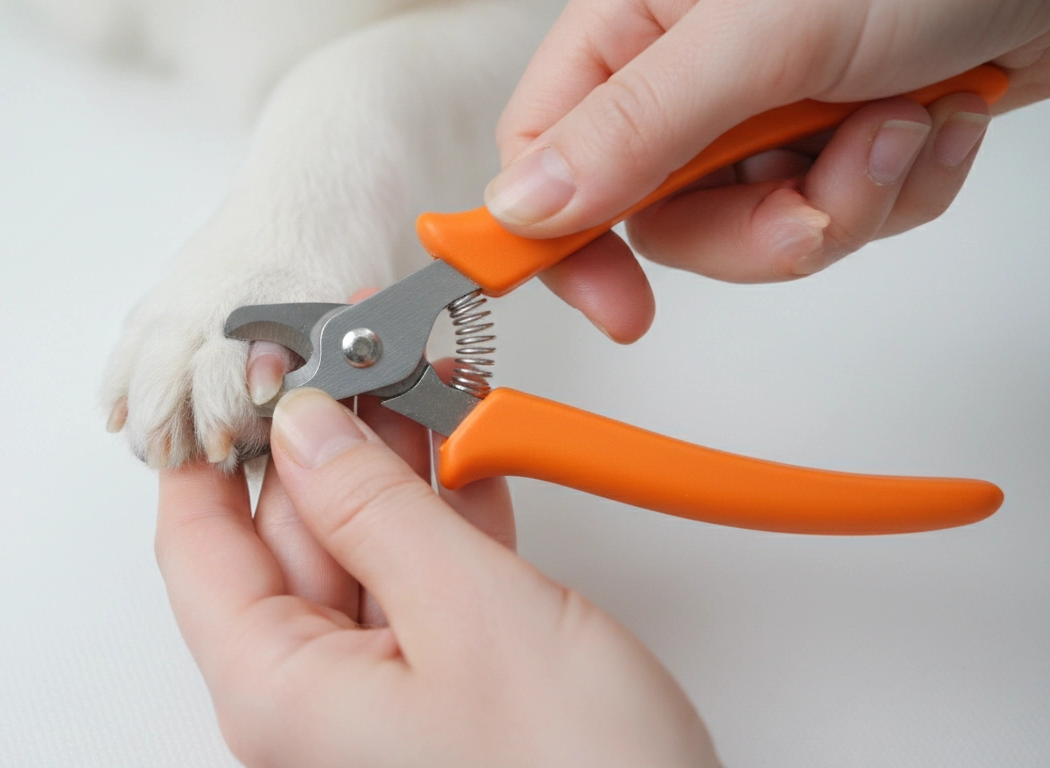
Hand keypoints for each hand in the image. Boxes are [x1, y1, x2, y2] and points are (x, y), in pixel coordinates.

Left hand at [157, 388, 719, 766]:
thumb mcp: (467, 614)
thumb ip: (376, 510)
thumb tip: (307, 429)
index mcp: (279, 693)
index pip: (198, 547)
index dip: (212, 447)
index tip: (238, 366)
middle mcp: (315, 699)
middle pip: (287, 538)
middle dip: (324, 439)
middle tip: (360, 353)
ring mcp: (383, 693)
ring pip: (362, 550)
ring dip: (393, 467)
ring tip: (421, 380)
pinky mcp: (448, 687)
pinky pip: (421, 582)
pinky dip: (445, 515)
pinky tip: (468, 453)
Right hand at [488, 0, 1049, 341]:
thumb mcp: (762, 32)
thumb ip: (637, 123)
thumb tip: (525, 205)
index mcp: (635, 27)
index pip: (546, 155)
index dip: (567, 239)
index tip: (617, 303)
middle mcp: (689, 75)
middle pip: (661, 217)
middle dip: (755, 226)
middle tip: (814, 185)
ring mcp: (765, 111)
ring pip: (754, 229)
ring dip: (845, 198)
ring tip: (898, 119)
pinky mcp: (836, 137)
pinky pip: (837, 215)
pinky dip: (897, 186)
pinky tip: (932, 116)